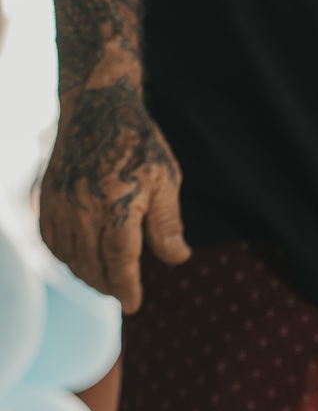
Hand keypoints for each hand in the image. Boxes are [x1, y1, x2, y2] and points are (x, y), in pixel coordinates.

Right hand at [39, 78, 189, 313]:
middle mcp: (82, 209)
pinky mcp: (46, 197)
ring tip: (104, 281)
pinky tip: (79, 260)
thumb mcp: (165, 181)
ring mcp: (60, 204)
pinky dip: (64, 256)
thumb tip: (177, 258)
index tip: (133, 304)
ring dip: (86, 275)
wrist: (96, 105)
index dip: (126, 288)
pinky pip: (50, 239)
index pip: (119, 262)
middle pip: (91, 265)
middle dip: (107, 286)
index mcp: (115, 207)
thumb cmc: (136, 143)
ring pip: (69, 256)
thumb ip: (168, 225)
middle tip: (121, 294)